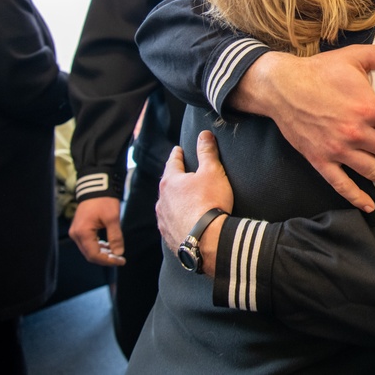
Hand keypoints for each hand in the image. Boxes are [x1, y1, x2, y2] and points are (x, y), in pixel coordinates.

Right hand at [69, 196, 125, 265]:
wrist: (96, 186)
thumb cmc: (104, 201)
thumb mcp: (112, 218)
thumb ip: (115, 237)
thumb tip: (119, 253)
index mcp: (83, 233)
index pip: (94, 255)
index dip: (108, 261)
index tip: (121, 261)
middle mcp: (76, 234)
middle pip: (90, 254)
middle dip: (105, 259)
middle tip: (120, 259)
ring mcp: (76, 232)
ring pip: (88, 250)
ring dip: (102, 253)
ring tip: (116, 254)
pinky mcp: (79, 229)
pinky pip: (88, 243)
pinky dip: (98, 246)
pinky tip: (109, 247)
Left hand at [156, 132, 233, 267]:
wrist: (207, 240)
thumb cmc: (210, 202)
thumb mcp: (213, 171)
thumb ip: (207, 152)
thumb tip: (204, 135)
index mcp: (170, 182)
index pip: (173, 163)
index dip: (177, 155)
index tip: (178, 150)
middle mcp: (162, 201)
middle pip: (168, 185)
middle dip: (175, 179)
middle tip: (182, 175)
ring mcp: (164, 220)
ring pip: (168, 205)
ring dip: (175, 201)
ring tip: (184, 200)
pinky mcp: (169, 236)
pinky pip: (171, 223)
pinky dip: (178, 218)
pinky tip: (184, 220)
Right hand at [229, 45, 374, 212]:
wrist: (280, 86)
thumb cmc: (319, 70)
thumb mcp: (354, 56)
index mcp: (368, 107)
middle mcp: (356, 132)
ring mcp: (338, 149)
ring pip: (373, 170)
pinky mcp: (320, 160)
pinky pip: (341, 184)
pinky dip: (357, 197)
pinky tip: (370, 205)